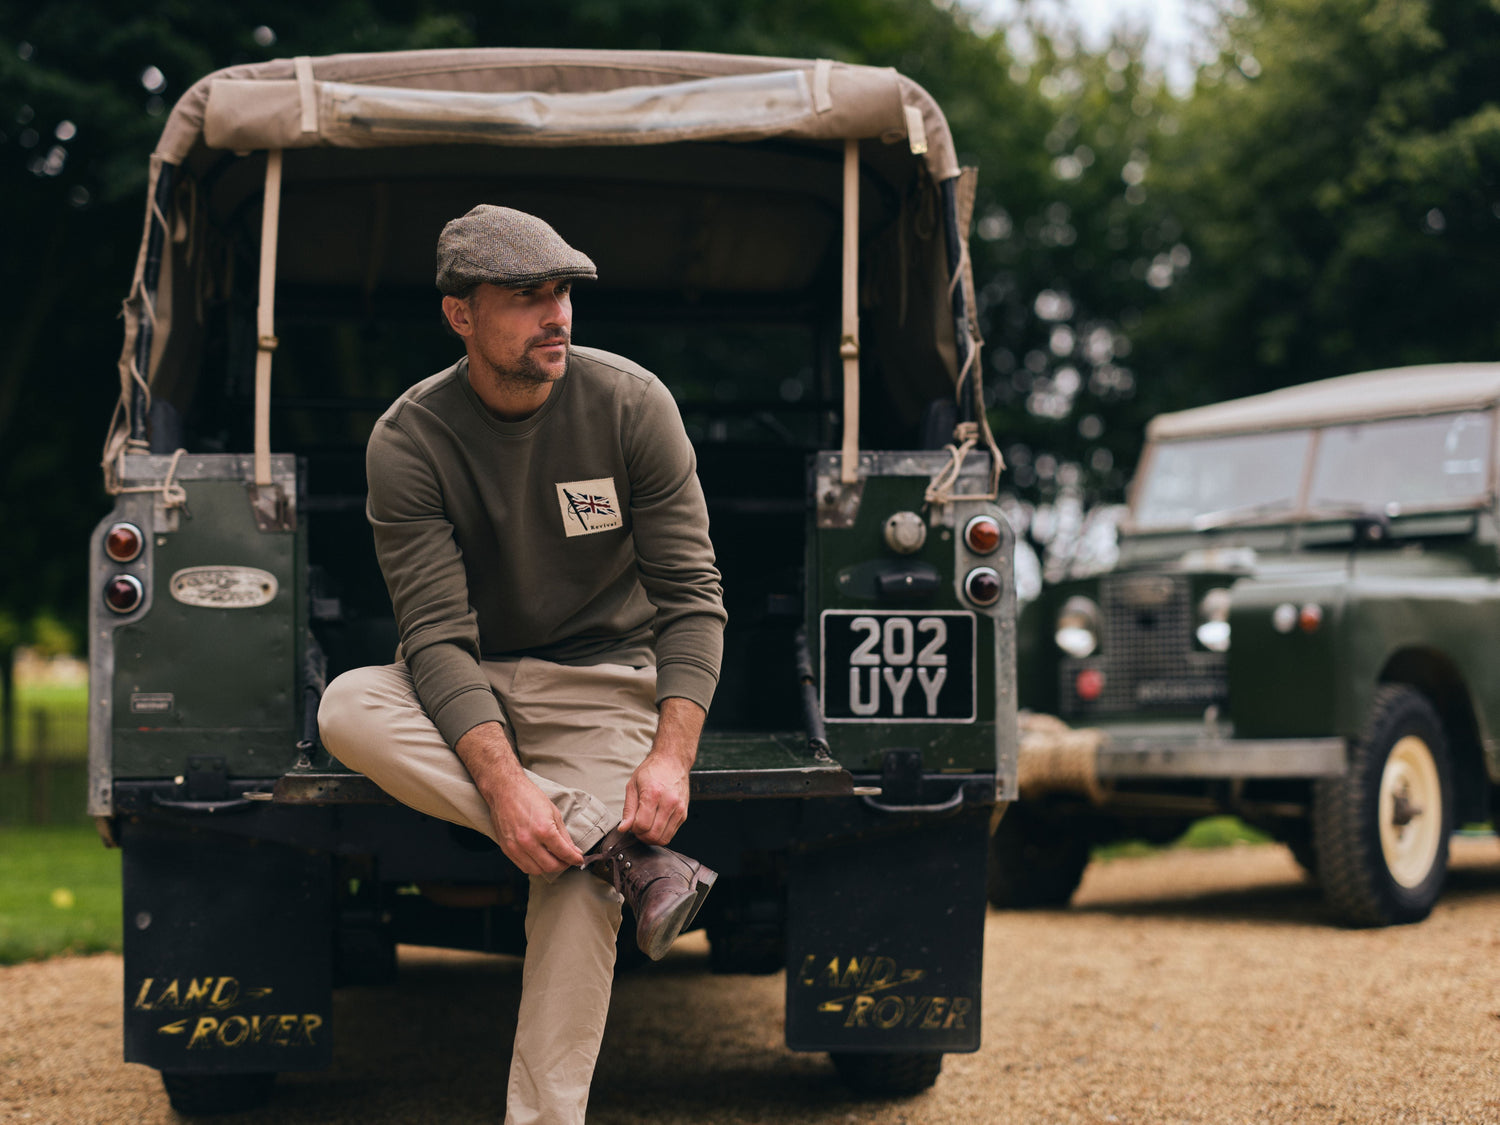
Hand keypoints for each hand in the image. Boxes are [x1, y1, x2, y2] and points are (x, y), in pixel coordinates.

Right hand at [455, 722, 583, 874]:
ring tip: (554, 859)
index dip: (575, 859)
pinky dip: (534, 866)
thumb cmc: (530, 797)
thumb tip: (574, 852)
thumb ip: (564, 836)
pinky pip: (523, 867)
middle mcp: (529, 841)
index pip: (564, 853)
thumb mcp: (554, 813)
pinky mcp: (507, 849)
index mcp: (544, 830)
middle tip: (567, 859)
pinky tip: (540, 858)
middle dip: (563, 865)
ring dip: (548, 867)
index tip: (579, 860)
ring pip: (537, 870)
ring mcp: (516, 847)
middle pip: (551, 866)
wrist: (505, 790)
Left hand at [621, 698, 703, 845]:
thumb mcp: (633, 785)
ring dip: (651, 838)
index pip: (642, 826)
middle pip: (653, 835)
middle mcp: (669, 802)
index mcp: (653, 794)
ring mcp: (679, 809)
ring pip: (663, 838)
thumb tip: (623, 828)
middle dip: (641, 836)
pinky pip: (671, 834)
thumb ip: (628, 809)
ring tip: (646, 827)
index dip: (633, 829)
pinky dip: (661, 834)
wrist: (672, 761)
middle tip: (637, 827)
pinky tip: (656, 824)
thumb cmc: (651, 771)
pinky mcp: (684, 813)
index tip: (631, 823)